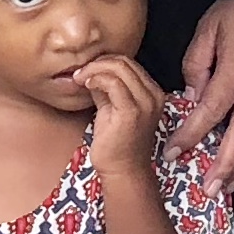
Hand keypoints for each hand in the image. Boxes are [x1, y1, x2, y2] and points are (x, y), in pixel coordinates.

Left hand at [77, 54, 168, 176]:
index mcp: (152, 93)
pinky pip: (113, 83)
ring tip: (81, 79)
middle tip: (80, 73)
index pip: (129, 63)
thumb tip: (91, 72)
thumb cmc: (117, 144)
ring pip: (119, 68)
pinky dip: (96, 78)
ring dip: (94, 69)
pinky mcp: (132, 112)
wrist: (123, 171)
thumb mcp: (112, 109)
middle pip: (125, 62)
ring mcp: (145, 103)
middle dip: (98, 62)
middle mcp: (153, 95)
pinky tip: (86, 85)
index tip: (87, 70)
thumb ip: (106, 89)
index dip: (105, 61)